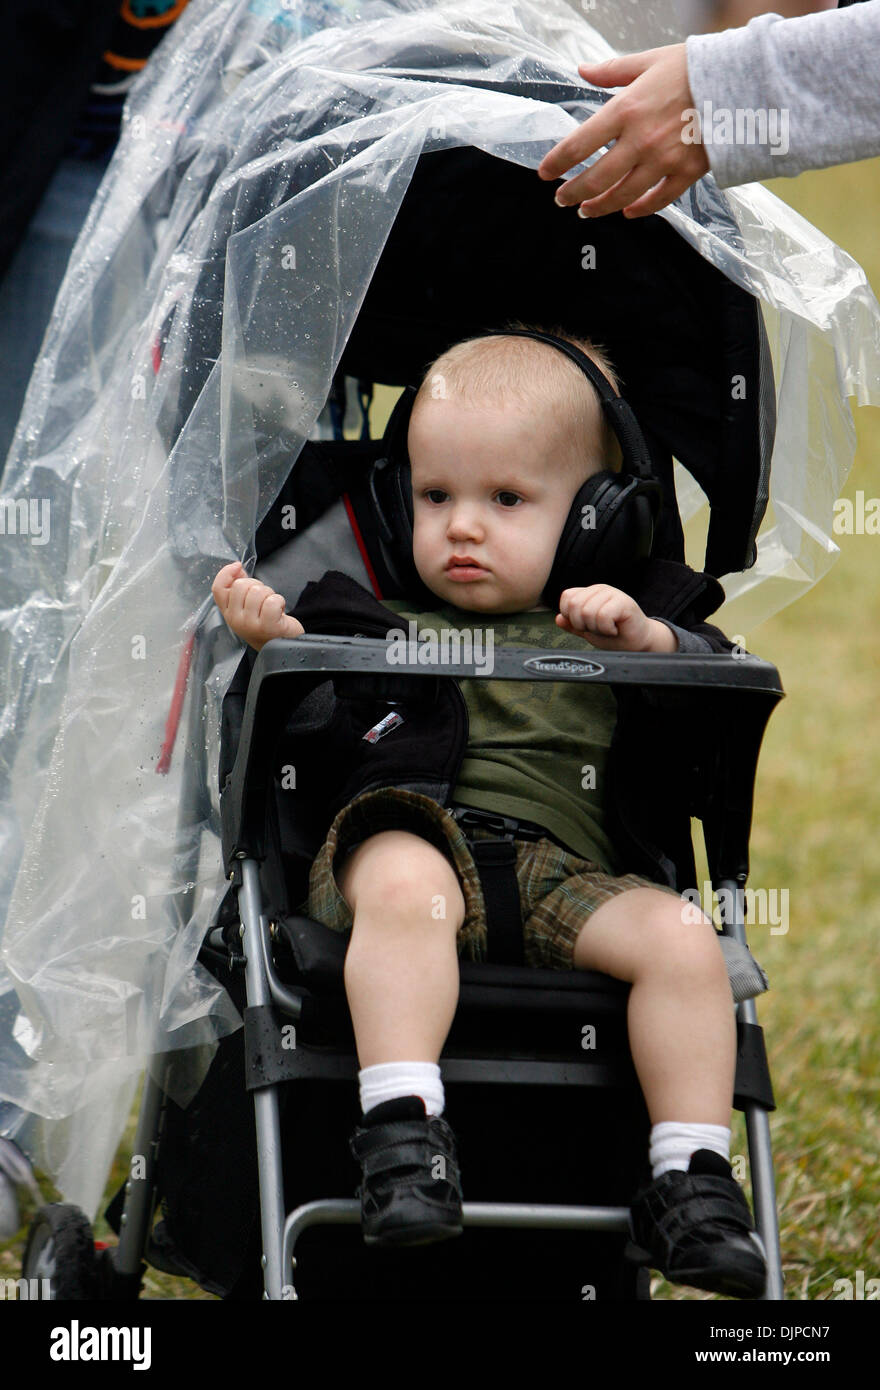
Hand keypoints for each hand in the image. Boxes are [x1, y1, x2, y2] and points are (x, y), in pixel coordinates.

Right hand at [212, 561, 303, 650]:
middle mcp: (235, 620)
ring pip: (257, 591)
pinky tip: (279, 611)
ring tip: (271, 607)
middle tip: (263, 599)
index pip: (218, 588)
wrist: (282, 642)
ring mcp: (250, 624)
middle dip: (256, 585)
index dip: (226, 573)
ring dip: (269, 594)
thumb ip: (239, 586)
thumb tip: (236, 568)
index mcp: (228, 613)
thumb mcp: (247, 605)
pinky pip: (272, 601)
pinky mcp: (267, 627)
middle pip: (240, 585)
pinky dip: (280, 601)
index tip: (238, 566)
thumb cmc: (265, 622)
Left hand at [537, 45, 709, 219]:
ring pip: (621, 196)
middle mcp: (640, 141)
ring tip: (586, 210)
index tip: (545, 173)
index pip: (578, 145)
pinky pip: (657, 200)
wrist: (739, 81)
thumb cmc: (693, 68)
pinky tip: (627, 211)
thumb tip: (583, 70)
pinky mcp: (686, 173)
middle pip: (595, 179)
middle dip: (572, 193)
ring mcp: (663, 160)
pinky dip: (639, 209)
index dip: (557, 163)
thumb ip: (612, 71)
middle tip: (562, 199)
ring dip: (600, 207)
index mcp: (625, 111)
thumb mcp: (649, 61)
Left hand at [556, 585, 674, 651]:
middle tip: (598, 628)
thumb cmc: (615, 635)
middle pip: (574, 605)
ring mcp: (612, 593)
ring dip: (596, 628)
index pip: (567, 597)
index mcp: (589, 593)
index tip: (585, 626)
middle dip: (583, 624)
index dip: (571, 616)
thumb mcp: (588, 631)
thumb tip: (557, 619)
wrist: (637, 643)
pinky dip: (606, 629)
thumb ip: (573, 625)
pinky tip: (615, 629)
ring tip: (608, 629)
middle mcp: (600, 590)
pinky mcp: (623, 602)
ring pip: (587, 612)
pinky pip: (603, 616)